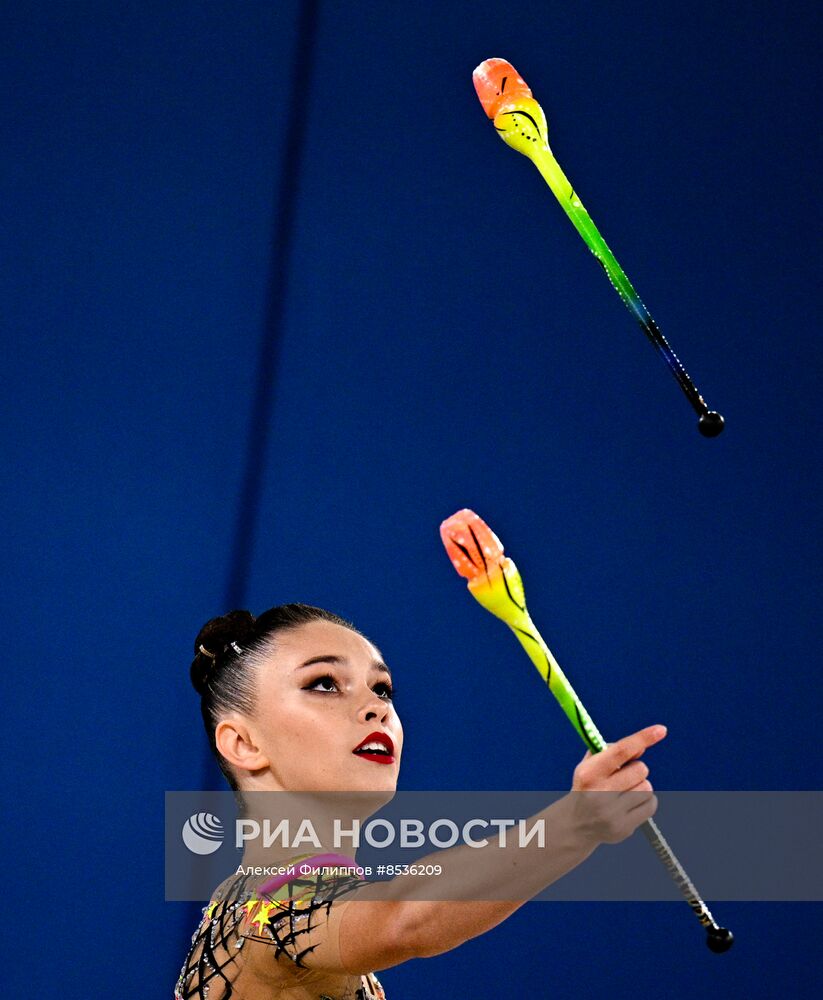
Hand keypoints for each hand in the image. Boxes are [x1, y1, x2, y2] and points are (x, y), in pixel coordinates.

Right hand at [565, 725, 665, 844]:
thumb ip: (612, 752)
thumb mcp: (590, 766)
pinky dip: (645, 802)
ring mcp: (612, 813)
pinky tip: (630, 804)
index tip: (661, 730)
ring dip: (640, 786)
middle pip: (640, 769)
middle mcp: (600, 793)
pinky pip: (651, 805)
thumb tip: (640, 747)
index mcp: (589, 773)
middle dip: (636, 769)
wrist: (576, 824)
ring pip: (647, 788)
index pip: (620, 751)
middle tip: (623, 776)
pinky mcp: (624, 828)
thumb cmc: (587, 787)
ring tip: (625, 792)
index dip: (642, 738)